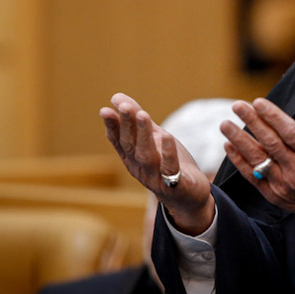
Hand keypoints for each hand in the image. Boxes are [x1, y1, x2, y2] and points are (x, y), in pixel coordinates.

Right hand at [100, 93, 213, 234]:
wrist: (188, 196)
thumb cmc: (167, 164)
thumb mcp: (153, 138)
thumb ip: (137, 120)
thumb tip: (116, 97)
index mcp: (131, 157)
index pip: (118, 140)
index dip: (112, 126)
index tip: (105, 109)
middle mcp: (139, 168)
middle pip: (130, 145)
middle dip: (127, 124)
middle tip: (124, 106)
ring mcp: (156, 179)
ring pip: (146, 156)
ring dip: (143, 135)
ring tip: (143, 115)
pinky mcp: (175, 186)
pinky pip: (170, 169)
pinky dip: (168, 153)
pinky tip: (168, 137)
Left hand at [220, 98, 294, 229]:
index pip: (290, 132)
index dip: (273, 116)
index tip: (258, 102)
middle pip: (270, 142)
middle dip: (252, 122)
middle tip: (237, 105)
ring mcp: (283, 183)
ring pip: (258, 158)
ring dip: (239, 140)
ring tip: (225, 124)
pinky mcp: (274, 195)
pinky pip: (253, 176)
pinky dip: (239, 161)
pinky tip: (229, 146)